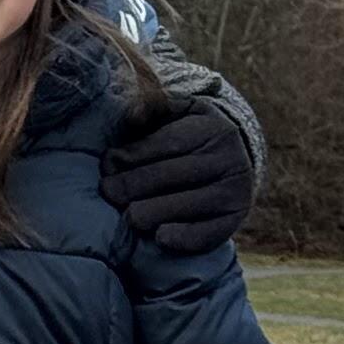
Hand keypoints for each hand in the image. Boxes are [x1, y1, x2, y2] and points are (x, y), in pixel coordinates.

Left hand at [102, 100, 256, 256]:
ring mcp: (234, 192)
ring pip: (187, 204)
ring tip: (127, 216)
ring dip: (152, 212)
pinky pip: (208, 232)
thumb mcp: (181, 111)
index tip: (107, 162)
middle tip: (108, 192)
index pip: (169, 143)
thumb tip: (133, 114)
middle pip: (173, 175)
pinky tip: (160, 237)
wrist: (235, 162)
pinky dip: (184, 237)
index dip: (135, 154)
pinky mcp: (233, 220)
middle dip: (134, 184)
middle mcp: (229, 160)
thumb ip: (156, 106)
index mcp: (214, 129)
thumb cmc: (192, 134)